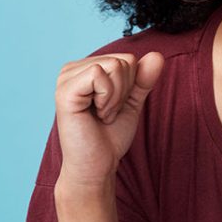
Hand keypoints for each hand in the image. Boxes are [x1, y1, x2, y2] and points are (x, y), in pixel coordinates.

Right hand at [53, 51, 164, 190]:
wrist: (97, 166)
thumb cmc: (110, 137)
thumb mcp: (132, 102)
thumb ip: (143, 79)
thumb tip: (157, 56)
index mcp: (84, 69)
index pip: (126, 58)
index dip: (130, 86)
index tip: (114, 107)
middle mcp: (72, 69)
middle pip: (122, 60)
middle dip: (124, 91)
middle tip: (106, 113)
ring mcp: (66, 78)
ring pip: (114, 65)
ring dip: (116, 97)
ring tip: (101, 114)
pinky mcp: (64, 90)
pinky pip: (99, 75)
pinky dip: (107, 99)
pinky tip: (96, 114)